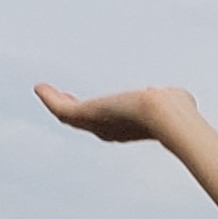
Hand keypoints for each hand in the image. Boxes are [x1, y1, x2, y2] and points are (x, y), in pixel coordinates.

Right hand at [34, 82, 196, 143]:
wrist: (165, 114)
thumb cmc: (177, 112)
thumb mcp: (175, 101)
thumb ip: (172, 98)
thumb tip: (167, 92)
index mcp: (131, 129)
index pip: (111, 123)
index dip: (102, 114)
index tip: (97, 106)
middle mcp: (112, 130)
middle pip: (86, 122)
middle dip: (75, 109)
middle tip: (63, 98)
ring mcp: (98, 125)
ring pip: (71, 116)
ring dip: (57, 103)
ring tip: (44, 90)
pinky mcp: (86, 115)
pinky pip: (62, 110)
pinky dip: (49, 99)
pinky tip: (40, 87)